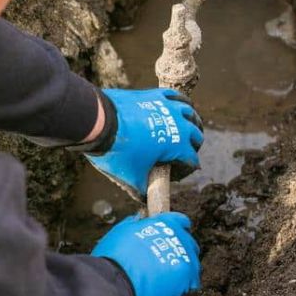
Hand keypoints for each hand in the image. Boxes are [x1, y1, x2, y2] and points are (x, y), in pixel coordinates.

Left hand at [83, 88, 203, 198]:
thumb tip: (144, 200)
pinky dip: (178, 101)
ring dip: (190, 121)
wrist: (99, 122)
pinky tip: (175, 106)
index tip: (175, 173)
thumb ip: (141, 190)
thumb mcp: (130, 177)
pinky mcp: (154, 94)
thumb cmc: (117, 151)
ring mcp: (167, 106)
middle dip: (192, 146)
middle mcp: (179, 124)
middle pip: (196, 135)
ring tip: (185, 128)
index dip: (185, 169)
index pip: (192, 160)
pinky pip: (174, 96)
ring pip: (189, 112)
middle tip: (181, 152)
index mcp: (178, 146)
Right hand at [92, 212, 200, 295]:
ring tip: (165, 276)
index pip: (180, 220)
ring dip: (181, 266)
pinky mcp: (188, 279)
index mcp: (165, 223)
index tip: (169, 236)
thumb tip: (138, 219)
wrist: (116, 282)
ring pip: (191, 262)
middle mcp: (179, 238)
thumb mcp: (120, 231)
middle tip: (164, 258)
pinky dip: (183, 285)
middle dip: (179, 248)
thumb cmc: (114, 256)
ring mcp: (186, 258)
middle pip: (188, 242)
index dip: (175, 228)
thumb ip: (134, 223)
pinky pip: (192, 282)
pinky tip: (169, 288)